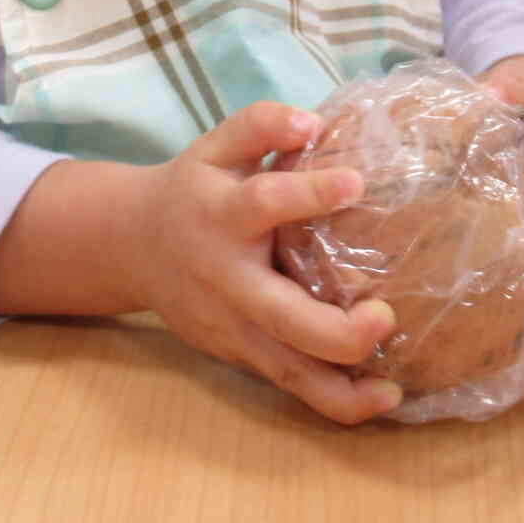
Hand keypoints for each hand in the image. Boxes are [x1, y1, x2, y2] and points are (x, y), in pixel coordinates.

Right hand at [130, 101, 401, 425]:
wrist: (131, 246)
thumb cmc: (193, 190)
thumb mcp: (215, 146)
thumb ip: (260, 126)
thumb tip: (314, 122)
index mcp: (221, 214)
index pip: (264, 204)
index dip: (310, 193)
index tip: (357, 182)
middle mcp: (226, 279)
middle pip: (282, 317)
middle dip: (338, 330)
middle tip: (385, 315)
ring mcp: (231, 326)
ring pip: (287, 372)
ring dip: (342, 390)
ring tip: (392, 389)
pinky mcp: (237, 355)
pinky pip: (288, 384)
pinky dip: (332, 400)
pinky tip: (377, 398)